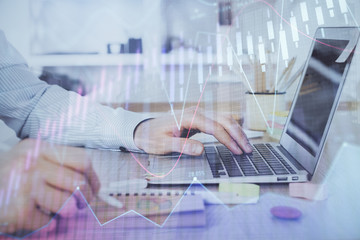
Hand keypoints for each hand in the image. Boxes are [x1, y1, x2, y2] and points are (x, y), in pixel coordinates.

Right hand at [0, 139, 99, 236]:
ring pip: (67, 205)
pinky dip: (47, 224)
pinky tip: (37, 217)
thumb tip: (90, 185)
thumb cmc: (12, 175)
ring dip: (67, 212)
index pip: (82, 160)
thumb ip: (59, 164)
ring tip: (57, 210)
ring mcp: (25, 186)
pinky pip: (48, 222)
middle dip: (85, 199)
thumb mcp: (33, 158)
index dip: (93, 178)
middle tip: (81, 205)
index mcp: (41, 148)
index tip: (94, 189)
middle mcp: (33, 164)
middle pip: (78, 183)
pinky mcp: (18, 210)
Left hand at [134, 107, 251, 155]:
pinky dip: (230, 129)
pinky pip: (219, 121)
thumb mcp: (163, 144)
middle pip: (223, 120)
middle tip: (248, 150)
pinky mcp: (199, 118)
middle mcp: (196, 112)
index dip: (227, 140)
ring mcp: (198, 113)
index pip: (214, 127)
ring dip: (236, 131)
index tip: (237, 151)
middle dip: (238, 134)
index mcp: (188, 117)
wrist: (143, 129)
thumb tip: (201, 150)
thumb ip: (182, 146)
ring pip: (224, 118)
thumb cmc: (152, 137)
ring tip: (246, 145)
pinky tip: (236, 138)